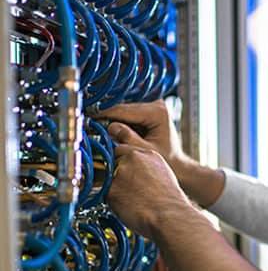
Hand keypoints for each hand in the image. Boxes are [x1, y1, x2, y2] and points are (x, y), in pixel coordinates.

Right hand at [93, 100, 224, 207]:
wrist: (178, 165)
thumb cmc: (168, 161)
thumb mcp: (145, 151)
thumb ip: (128, 139)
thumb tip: (109, 128)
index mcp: (158, 112)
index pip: (125, 111)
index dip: (105, 115)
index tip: (88, 119)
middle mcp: (156, 105)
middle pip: (123, 109)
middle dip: (106, 117)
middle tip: (86, 124)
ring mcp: (152, 107)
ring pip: (123, 112)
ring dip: (110, 120)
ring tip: (93, 128)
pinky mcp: (148, 113)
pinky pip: (128, 116)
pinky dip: (118, 123)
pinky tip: (105, 130)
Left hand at [107, 144, 191, 237]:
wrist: (169, 216)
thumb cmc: (170, 202)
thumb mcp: (164, 176)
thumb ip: (147, 169)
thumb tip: (136, 174)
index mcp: (148, 154)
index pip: (124, 150)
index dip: (123, 163)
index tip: (125, 172)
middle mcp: (133, 158)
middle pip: (113, 161)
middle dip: (116, 173)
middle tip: (128, 189)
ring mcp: (120, 172)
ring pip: (108, 178)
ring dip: (115, 188)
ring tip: (133, 201)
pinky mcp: (111, 189)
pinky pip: (106, 195)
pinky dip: (114, 203)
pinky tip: (130, 208)